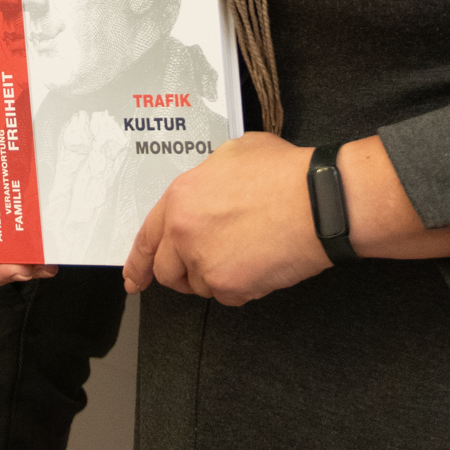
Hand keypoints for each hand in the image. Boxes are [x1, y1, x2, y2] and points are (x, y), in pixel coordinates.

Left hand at [123, 134, 325, 305]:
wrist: (316, 201)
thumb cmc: (283, 173)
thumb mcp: (233, 153)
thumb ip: (207, 177)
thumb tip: (209, 187)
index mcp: (180, 197)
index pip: (147, 237)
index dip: (137, 262)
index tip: (133, 278)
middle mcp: (185, 232)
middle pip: (167, 271)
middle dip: (181, 273)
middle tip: (201, 268)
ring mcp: (206, 262)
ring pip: (200, 285)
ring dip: (216, 276)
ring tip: (245, 251)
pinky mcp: (231, 286)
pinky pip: (228, 296)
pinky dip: (241, 286)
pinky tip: (258, 262)